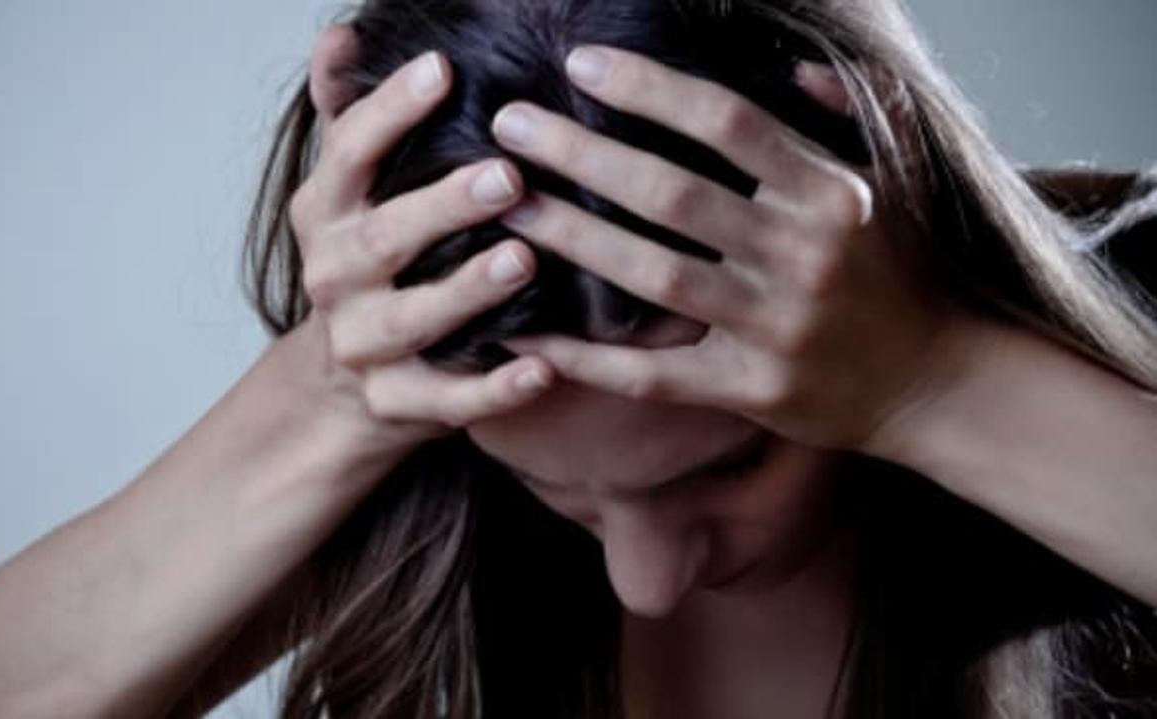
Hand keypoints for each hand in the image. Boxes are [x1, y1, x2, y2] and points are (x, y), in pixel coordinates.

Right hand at [291, 25, 555, 455]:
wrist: (341, 379)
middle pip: (384, 239)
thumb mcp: (349, 190)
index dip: (390, 112)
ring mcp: (361, 345)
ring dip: (467, 292)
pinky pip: (447, 400)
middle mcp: (334, 276)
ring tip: (524, 260)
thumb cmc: (368, 263)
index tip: (444, 69)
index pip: (348, 153)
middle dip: (443, 207)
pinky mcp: (396, 402)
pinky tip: (543, 367)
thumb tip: (341, 35)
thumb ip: (349, 117)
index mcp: (325, 212)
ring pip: (412, 320)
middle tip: (508, 175)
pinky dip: (494, 389)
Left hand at [491, 45, 978, 452]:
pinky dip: (586, 357)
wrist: (939, 383)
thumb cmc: (906, 271)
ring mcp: (774, 328)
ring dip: (571, 238)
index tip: (580, 66)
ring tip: (506, 205)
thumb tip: (786, 63)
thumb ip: (846, 111)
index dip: (648, 89)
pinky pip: (652, 375)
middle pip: (671, 194)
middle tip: (509, 126)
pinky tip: (527, 334)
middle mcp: (802, 256)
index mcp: (832, 193)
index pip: (725, 123)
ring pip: (652, 275)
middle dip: (581, 155)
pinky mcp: (751, 390)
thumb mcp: (895, 180)